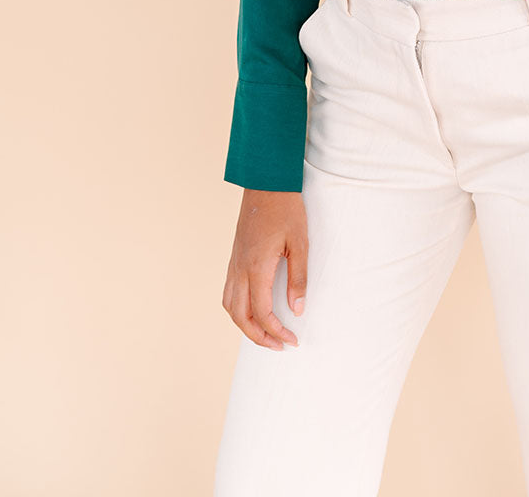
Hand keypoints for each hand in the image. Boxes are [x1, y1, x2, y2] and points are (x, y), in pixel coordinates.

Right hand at [222, 189, 308, 349]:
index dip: (276, 332)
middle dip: (258, 337)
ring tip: (266, 333)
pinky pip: (229, 291)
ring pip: (230, 306)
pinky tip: (253, 309)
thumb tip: (297, 310)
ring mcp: (234, 263)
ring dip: (245, 325)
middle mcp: (239, 269)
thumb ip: (298, 278)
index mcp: (256, 267)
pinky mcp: (234, 257)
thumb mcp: (300, 243)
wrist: (266, 183)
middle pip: (240, 316)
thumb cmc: (286, 210)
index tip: (292, 340)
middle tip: (279, 346)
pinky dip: (238, 308)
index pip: (261, 312)